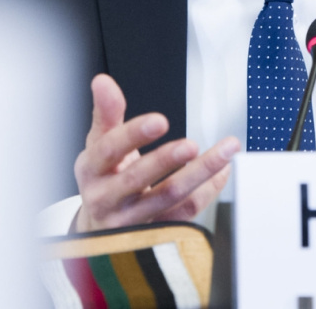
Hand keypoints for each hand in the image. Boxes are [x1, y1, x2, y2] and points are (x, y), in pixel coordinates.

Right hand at [73, 73, 240, 232]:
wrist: (101, 227)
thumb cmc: (104, 179)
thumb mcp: (98, 145)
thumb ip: (106, 113)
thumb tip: (102, 81)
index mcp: (91, 170)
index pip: (109, 150)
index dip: (133, 135)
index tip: (160, 121)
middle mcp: (106, 198)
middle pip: (138, 178)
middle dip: (166, 160)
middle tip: (191, 145)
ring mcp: (130, 221)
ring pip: (168, 197)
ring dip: (200, 174)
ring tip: (224, 152)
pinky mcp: (154, 234)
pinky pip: (185, 213)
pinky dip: (207, 191)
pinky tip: (222, 171)